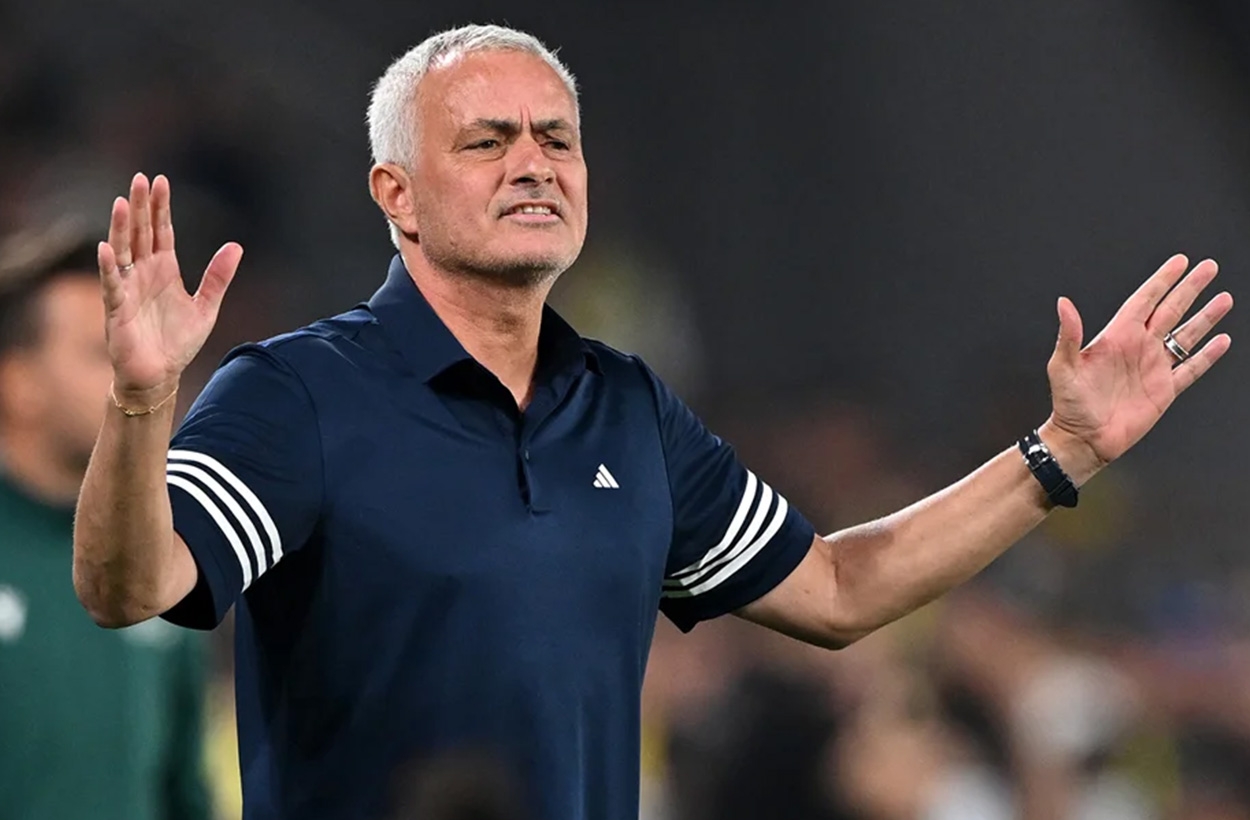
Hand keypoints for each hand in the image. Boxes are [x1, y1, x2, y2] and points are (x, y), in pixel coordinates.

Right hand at [98, 173, 242, 403]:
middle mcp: (143, 273)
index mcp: (165, 269)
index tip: (161, 181)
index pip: (162, 231)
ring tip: (123, 202)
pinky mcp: (116, 309)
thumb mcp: (206, 307)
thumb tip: (236, 246)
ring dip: (121, 227)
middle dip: (141, 206)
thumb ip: (218, 277)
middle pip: (141, 233)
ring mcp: (128, 288)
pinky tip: (107, 248)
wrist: (160, 375)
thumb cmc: (178, 342)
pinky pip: (112, 284)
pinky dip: (108, 267)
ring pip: (123, 251)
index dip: (161, 207)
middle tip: (140, 178)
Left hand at [1042, 254, 1231, 481]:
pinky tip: (1222, 341)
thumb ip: (1068, 335)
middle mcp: (1138, 348)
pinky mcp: (1164, 390)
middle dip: (1190, 288)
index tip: (1180, 261)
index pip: (1144, 300)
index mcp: (1116, 337)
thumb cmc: (1068, 404)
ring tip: (1224, 298)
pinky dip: (1207, 356)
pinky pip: (1191, 369)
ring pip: (1185, 336)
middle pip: (1170, 310)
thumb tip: (1063, 303)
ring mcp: (1153, 368)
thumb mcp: (1062, 367)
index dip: (1162, 280)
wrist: (1083, 439)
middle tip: (1209, 267)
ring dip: (1205, 317)